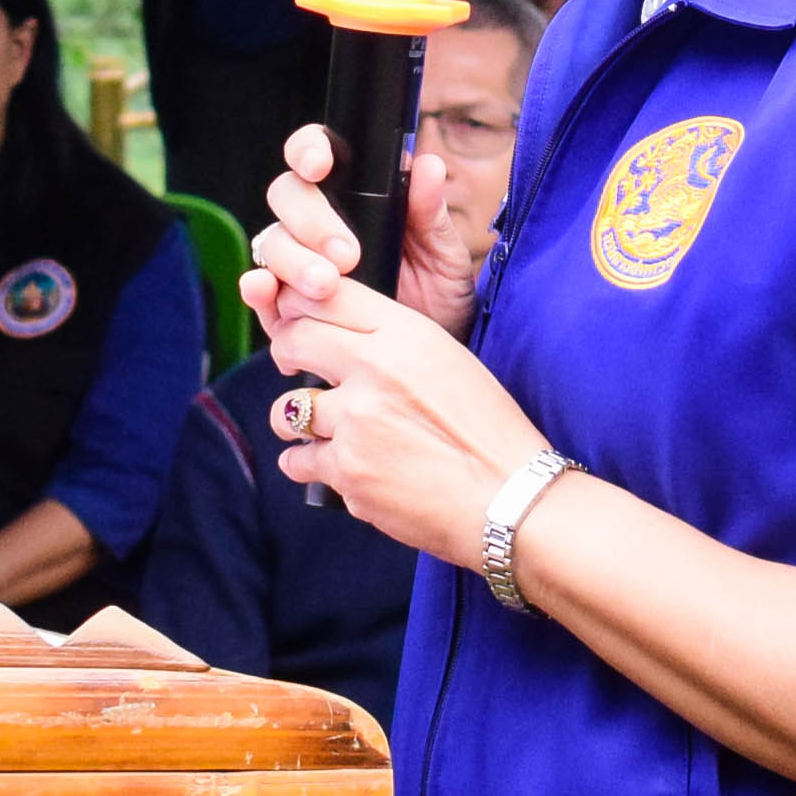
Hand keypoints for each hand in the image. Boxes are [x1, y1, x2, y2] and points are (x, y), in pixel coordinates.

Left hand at [249, 135, 549, 564]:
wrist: (509, 498)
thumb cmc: (488, 430)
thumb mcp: (451, 361)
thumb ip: (396, 343)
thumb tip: (346, 336)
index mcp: (406, 335)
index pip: (329, 297)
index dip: (304, 306)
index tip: (303, 323)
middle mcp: (374, 371)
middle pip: (293, 342)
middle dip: (288, 354)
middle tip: (296, 366)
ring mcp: (354, 423)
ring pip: (286, 409)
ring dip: (297, 419)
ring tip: (321, 429)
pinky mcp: (346, 472)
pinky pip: (298, 460)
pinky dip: (311, 465)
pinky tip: (338, 465)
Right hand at [267, 120, 485, 340]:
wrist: (429, 359)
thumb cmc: (438, 295)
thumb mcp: (443, 254)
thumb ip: (430, 212)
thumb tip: (428, 165)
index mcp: (353, 197)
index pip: (315, 157)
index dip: (307, 150)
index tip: (319, 165)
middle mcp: (316, 225)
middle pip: (287, 197)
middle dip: (309, 220)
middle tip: (346, 256)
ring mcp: (296, 265)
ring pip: (272, 243)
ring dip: (292, 261)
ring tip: (325, 286)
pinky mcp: (285, 308)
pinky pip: (260, 293)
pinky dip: (256, 290)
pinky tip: (264, 289)